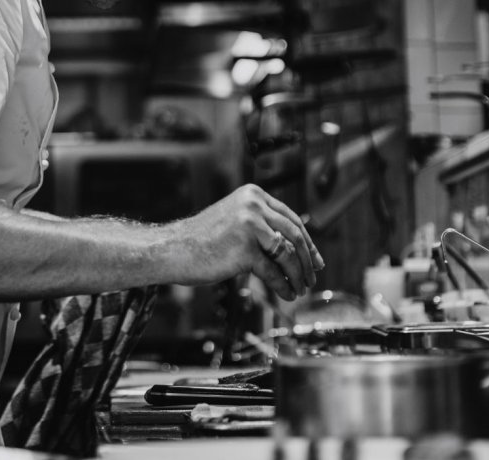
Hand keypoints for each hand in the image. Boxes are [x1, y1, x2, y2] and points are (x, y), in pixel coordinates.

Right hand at [161, 184, 323, 301]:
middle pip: (294, 234)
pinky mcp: (244, 249)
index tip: (316, 259)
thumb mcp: (235, 221)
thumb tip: (296, 249)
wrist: (173, 249)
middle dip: (308, 258)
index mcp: (253, 195)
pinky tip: (287, 294)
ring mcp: (250, 225)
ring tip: (301, 288)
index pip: (291, 218)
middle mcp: (254, 205)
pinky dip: (283, 285)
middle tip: (314, 276)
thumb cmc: (202, 240)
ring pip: (288, 253)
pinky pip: (273, 271)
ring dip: (298, 274)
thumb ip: (262, 227)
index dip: (307, 241)